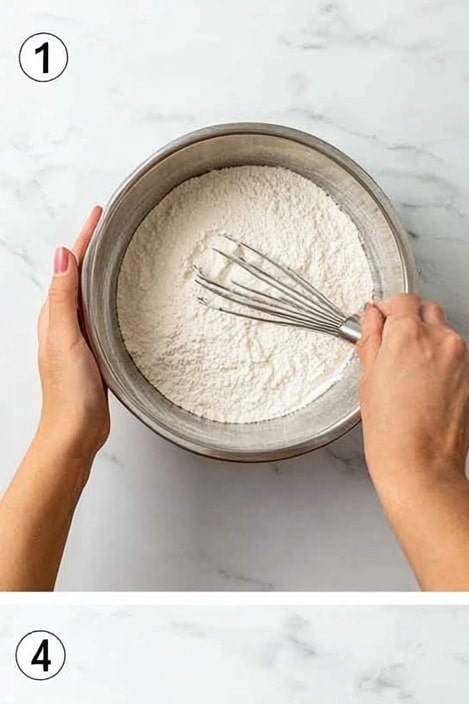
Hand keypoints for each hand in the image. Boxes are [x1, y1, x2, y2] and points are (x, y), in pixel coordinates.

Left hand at [37, 206, 108, 459]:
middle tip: (112, 227)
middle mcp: (64, 323)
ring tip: (120, 255)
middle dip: (93, 248)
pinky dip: (110, 301)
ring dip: (102, 274)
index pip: (70, 265)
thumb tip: (61, 255)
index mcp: (55, 315)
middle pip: (79, 275)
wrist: (76, 433)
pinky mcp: (94, 355)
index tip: (100, 213)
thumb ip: (62, 298)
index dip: (84, 237)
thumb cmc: (69, 392)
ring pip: (91, 295)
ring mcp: (79, 339)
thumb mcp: (65, 338)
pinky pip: (101, 317)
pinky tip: (122, 303)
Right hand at [356, 294, 468, 500]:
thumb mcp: (368, 380)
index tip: (382, 323)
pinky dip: (446, 363)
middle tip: (396, 350)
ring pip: (445, 334)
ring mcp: (461, 357)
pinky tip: (430, 389)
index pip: (402, 301)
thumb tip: (372, 320)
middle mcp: (440, 339)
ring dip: (430, 344)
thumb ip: (372, 341)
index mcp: (407, 334)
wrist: (423, 465)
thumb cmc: (393, 434)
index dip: (389, 311)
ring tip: (414, 378)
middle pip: (427, 311)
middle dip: (411, 324)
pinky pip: (459, 356)